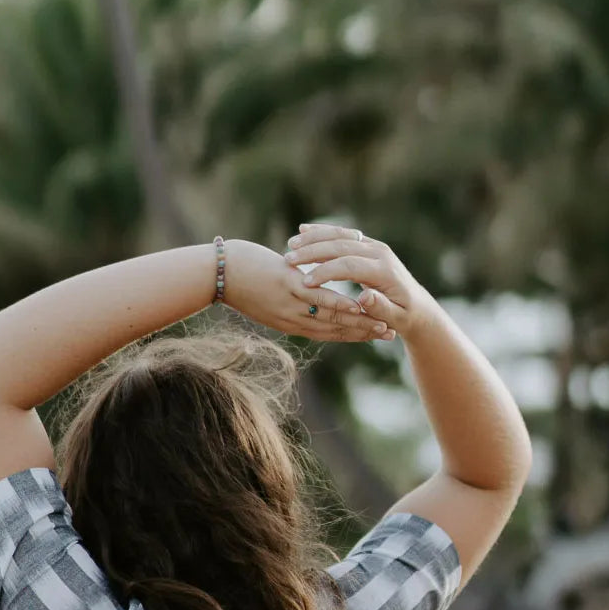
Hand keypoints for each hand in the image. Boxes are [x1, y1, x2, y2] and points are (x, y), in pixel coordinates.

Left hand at [222, 238, 391, 342]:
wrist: (217, 274)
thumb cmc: (241, 280)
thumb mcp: (269, 297)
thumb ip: (290, 300)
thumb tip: (304, 294)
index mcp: (290, 322)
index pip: (328, 332)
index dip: (353, 335)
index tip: (375, 335)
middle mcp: (293, 319)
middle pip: (335, 330)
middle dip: (364, 333)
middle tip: (391, 335)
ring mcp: (291, 305)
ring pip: (331, 318)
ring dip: (359, 323)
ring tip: (384, 325)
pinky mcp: (288, 288)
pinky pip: (319, 299)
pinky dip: (340, 304)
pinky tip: (359, 306)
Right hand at [283, 224, 438, 340]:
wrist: (417, 305)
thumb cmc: (405, 316)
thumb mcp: (397, 317)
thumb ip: (382, 308)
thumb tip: (365, 297)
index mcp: (384, 270)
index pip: (350, 265)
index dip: (327, 272)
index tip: (305, 281)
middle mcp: (379, 253)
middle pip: (342, 245)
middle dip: (314, 251)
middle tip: (289, 258)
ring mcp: (372, 246)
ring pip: (339, 235)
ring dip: (314, 238)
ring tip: (290, 245)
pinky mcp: (366, 245)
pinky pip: (340, 234)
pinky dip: (321, 233)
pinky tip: (302, 232)